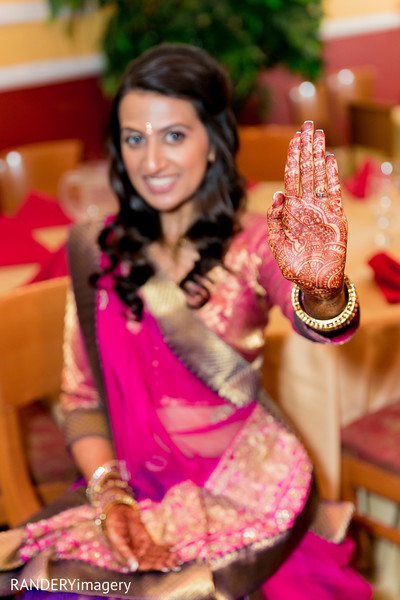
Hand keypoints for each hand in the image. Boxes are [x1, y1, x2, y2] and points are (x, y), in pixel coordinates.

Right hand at [105, 503, 181, 571]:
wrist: (116, 512)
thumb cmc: (113, 526)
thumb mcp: (116, 539)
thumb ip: (125, 553)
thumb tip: (134, 567)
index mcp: (126, 559)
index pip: (143, 565)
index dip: (154, 566)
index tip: (165, 567)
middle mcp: (136, 556)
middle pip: (152, 561)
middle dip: (164, 563)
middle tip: (176, 565)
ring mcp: (142, 549)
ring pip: (156, 555)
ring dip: (167, 557)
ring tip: (178, 560)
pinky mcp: (146, 541)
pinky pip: (157, 547)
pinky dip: (165, 547)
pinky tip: (173, 547)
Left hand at [267, 121, 346, 302]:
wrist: (315, 284)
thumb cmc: (294, 266)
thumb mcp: (277, 244)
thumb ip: (274, 220)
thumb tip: (277, 195)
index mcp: (290, 211)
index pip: (291, 177)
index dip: (292, 157)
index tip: (293, 138)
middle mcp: (306, 206)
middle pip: (306, 171)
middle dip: (306, 148)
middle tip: (307, 125)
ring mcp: (321, 211)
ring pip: (319, 177)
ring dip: (319, 156)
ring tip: (319, 135)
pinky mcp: (336, 219)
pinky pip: (333, 194)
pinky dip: (331, 177)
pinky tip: (330, 160)